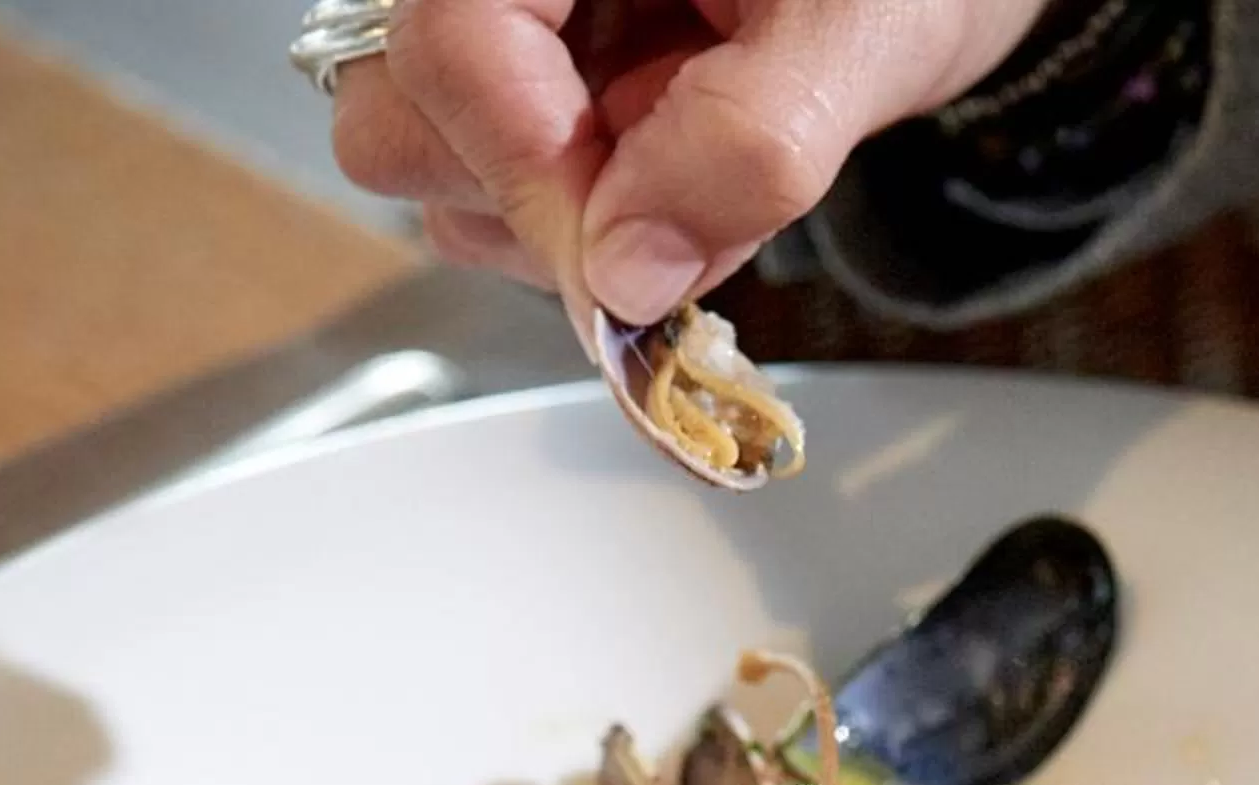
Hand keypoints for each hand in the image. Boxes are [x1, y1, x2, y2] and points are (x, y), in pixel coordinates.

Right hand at [331, 0, 1051, 323]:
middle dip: (533, 199)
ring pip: (438, 175)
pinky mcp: (538, 105)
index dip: (532, 171)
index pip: (450, 49)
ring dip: (563, 225)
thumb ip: (748, 145)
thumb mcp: (857, 36)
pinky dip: (588, 232)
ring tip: (699, 179)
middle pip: (401, 118)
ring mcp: (511, 42)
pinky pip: (503, 203)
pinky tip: (680, 189)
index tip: (630, 260)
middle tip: (676, 207)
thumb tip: (628, 275)